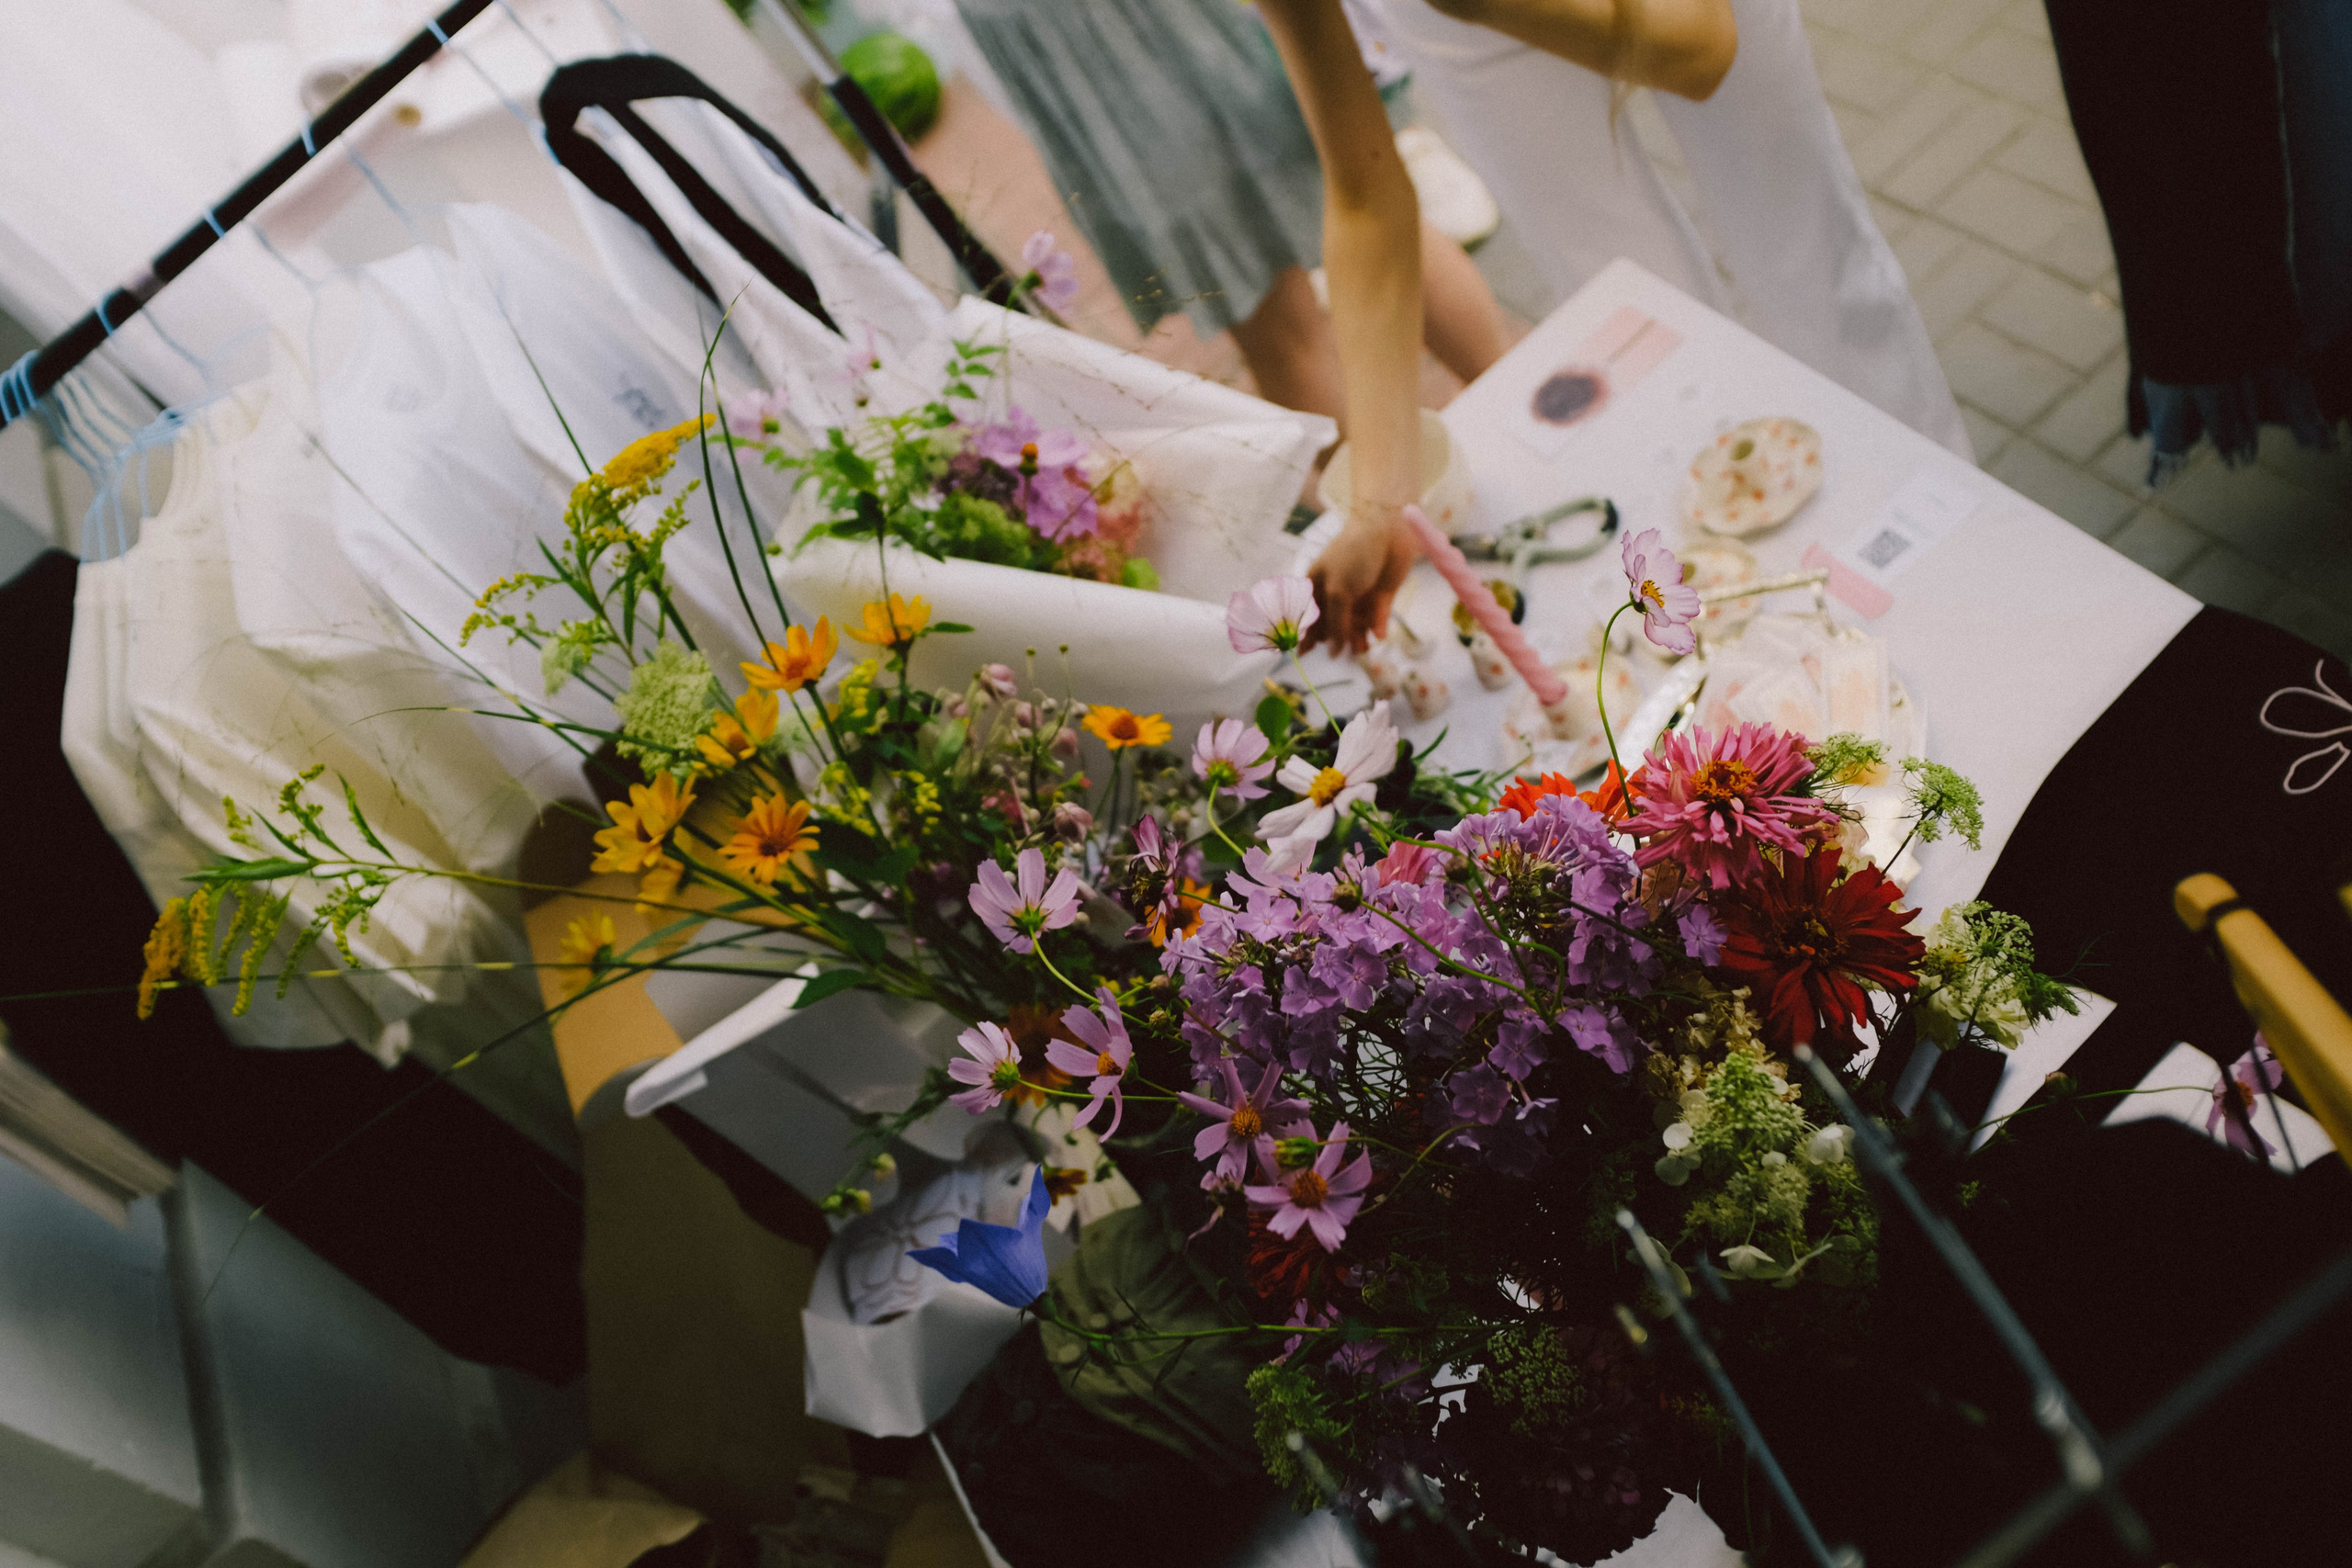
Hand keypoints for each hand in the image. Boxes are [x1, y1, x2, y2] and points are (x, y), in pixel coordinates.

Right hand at [1304, 509, 1416, 654]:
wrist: (1387, 530)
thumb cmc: (1353, 555)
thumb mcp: (1338, 591)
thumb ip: (1336, 624)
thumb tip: (1332, 652)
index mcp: (1317, 587)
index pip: (1307, 618)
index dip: (1305, 637)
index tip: (1305, 656)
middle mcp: (1336, 594)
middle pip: (1333, 625)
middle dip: (1337, 640)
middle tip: (1344, 654)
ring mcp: (1359, 596)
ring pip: (1356, 626)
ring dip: (1358, 639)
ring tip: (1363, 648)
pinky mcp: (1380, 596)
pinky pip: (1376, 618)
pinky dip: (1377, 627)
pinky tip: (1379, 635)